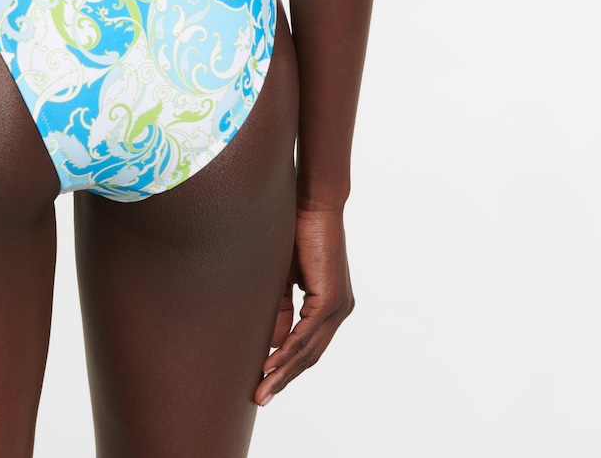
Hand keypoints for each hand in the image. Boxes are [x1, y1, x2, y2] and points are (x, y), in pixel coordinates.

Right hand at [254, 206, 354, 404]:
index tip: (264, 382)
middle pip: (309, 355)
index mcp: (330, 305)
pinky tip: (270, 365)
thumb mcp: (285, 277)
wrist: (311, 203)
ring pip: (308, 350)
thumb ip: (281, 307)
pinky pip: (307, 335)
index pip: (307, 345)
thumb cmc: (297, 232)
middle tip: (260, 397)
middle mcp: (339, 310)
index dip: (286, 366)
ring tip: (262, 390)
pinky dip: (288, 353)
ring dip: (283, 372)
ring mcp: (338, 306)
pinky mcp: (331, 300)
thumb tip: (272, 341)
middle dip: (283, 378)